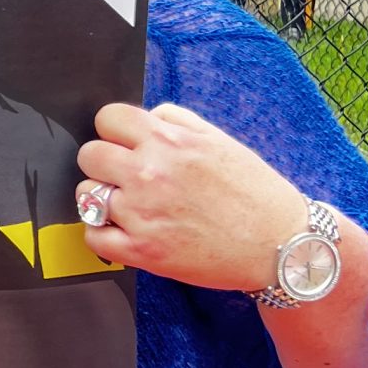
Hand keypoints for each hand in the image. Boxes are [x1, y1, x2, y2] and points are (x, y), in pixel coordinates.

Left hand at [76, 101, 306, 294]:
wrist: (280, 245)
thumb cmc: (254, 192)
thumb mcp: (219, 140)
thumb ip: (176, 121)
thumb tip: (145, 117)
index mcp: (169, 142)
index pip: (107, 118)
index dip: (115, 130)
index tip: (125, 143)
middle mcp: (149, 174)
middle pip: (89, 155)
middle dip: (105, 163)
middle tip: (127, 176)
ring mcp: (142, 214)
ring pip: (87, 195)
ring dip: (103, 199)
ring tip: (129, 206)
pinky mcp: (142, 251)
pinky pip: (93, 237)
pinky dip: (103, 235)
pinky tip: (124, 231)